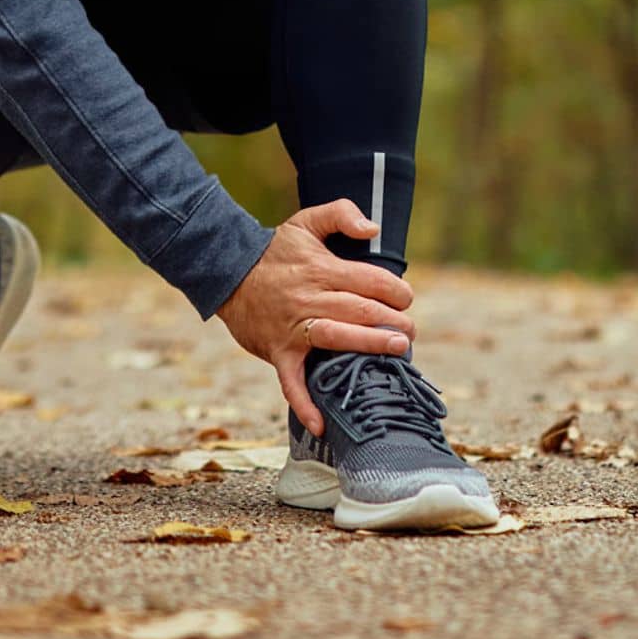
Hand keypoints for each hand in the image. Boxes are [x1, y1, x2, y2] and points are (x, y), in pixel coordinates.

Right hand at [213, 199, 417, 436]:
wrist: (227, 272)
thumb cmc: (274, 250)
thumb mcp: (306, 221)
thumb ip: (342, 213)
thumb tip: (374, 229)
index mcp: (321, 268)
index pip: (369, 280)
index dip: (395, 289)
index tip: (405, 297)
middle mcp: (310, 298)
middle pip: (361, 310)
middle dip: (393, 321)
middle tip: (410, 331)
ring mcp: (294, 328)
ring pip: (338, 339)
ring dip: (370, 346)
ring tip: (398, 351)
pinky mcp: (278, 351)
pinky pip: (291, 382)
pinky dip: (305, 405)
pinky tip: (322, 425)